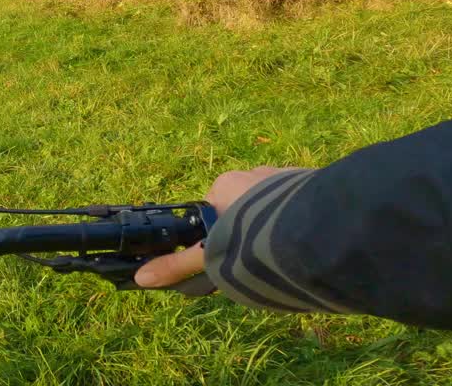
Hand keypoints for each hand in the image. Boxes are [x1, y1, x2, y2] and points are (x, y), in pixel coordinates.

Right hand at [134, 166, 300, 287]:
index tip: (231, 255)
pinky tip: (306, 242)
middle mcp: (251, 173)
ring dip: (276, 226)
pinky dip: (299, 221)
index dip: (220, 236)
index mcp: (224, 185)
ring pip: (272, 207)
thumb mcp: (212, 255)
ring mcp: (283, 176)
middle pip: (244, 208)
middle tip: (260, 259)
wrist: (310, 230)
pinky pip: (297, 204)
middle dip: (249, 231)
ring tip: (287, 253)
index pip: (215, 212)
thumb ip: (178, 265)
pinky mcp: (310, 182)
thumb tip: (141, 277)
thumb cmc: (253, 238)